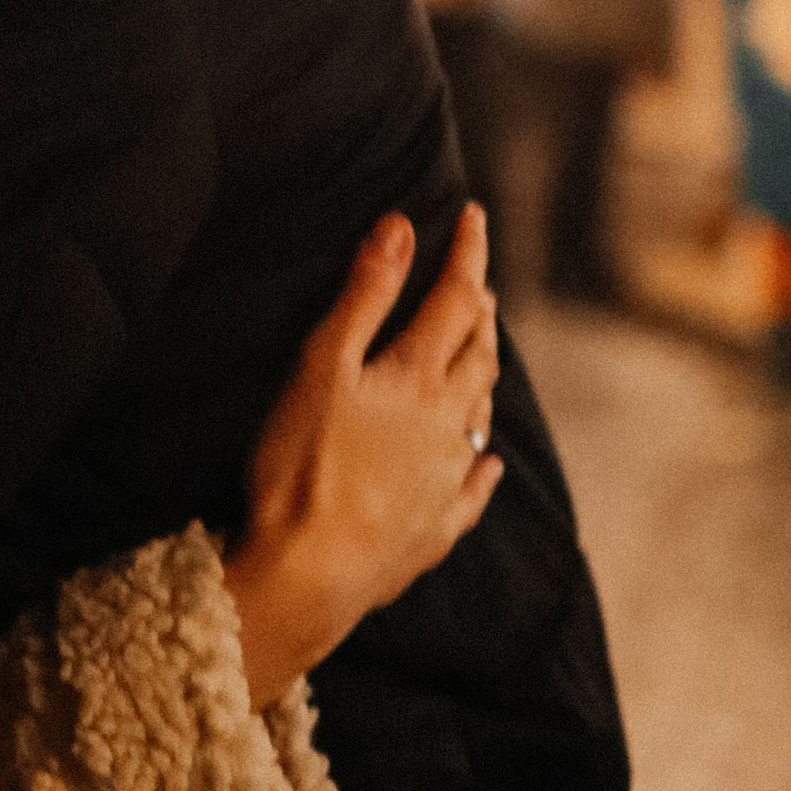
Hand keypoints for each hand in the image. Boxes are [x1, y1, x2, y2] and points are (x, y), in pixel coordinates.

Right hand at [224, 205, 500, 709]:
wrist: (309, 573)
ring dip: (483, 373)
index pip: (454, 300)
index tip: (476, 217)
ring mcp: (447, 480)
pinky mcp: (437, 528)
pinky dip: (483, 464)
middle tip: (478, 284)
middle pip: (476, 355)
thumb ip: (364, 296)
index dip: (466, 255)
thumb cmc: (302, 466)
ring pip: (480, 412)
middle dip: (479, 312)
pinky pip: (474, 488)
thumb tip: (401, 227)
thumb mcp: (321, 367)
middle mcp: (448, 425)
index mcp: (418, 379)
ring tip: (482, 351)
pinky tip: (488, 462)